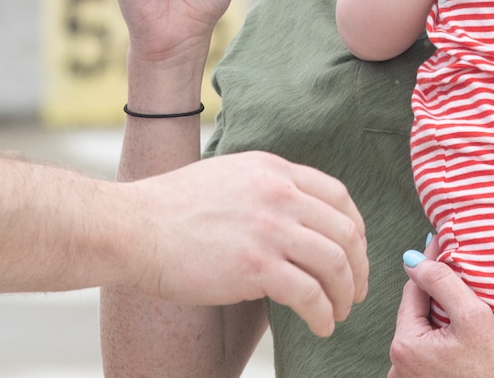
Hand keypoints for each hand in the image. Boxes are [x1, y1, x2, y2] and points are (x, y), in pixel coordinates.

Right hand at [126, 150, 368, 336]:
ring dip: (344, 294)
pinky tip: (320, 325)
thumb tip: (295, 214)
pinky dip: (323, 314)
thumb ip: (264, 187)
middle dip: (358, 266)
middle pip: (344, 231)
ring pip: (335, 264)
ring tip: (338, 312)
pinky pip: (310, 294)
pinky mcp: (256, 266)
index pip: (337, 194)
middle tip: (355, 290)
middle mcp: (278, 193)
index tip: (356, 251)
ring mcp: (269, 229)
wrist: (135, 227)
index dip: (355, 227)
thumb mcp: (228, 176)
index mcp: (272, 168)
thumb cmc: (172, 209)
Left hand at [388, 243, 493, 377]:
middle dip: (433, 287)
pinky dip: (440, 329)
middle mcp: (400, 363)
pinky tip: (456, 319)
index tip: (442, 243)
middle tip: (453, 261)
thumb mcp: (473, 315)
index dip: (429, 264)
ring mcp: (411, 374)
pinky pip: (429, 345)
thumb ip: (440, 282)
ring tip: (457, 288)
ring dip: (438, 307)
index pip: (412, 290)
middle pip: (416, 309)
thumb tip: (411, 260)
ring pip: (423, 325)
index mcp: (405, 345)